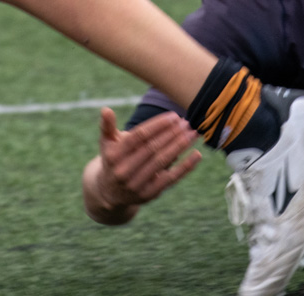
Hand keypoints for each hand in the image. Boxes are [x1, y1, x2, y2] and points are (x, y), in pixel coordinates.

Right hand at [82, 107, 200, 224]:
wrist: (109, 193)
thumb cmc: (112, 159)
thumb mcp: (106, 142)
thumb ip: (107, 125)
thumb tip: (106, 109)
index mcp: (113, 155)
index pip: (139, 136)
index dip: (158, 125)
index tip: (174, 116)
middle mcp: (124, 171)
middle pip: (153, 148)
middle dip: (171, 133)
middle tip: (186, 122)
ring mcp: (137, 184)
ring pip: (163, 161)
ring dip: (180, 146)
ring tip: (193, 133)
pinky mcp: (150, 194)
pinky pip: (171, 179)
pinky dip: (185, 167)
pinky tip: (197, 154)